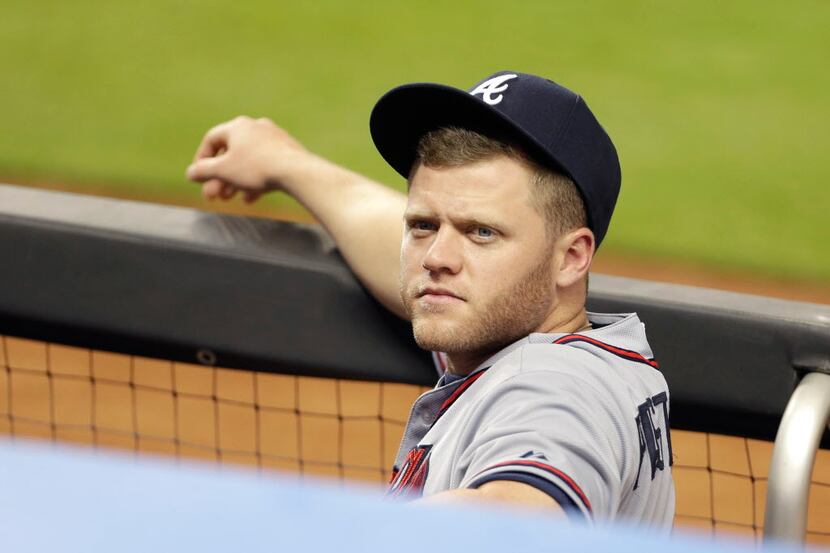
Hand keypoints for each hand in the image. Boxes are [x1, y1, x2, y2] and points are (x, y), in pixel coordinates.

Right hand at [186, 116, 309, 202]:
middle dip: (220, 177)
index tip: (199, 176)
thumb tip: (190, 173)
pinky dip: (255, 181)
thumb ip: (203, 172)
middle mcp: (256, 127)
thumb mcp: (223, 171)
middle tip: (214, 196)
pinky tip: (251, 198)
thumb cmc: (257, 168)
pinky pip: (266, 166)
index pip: (212, 139)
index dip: (202, 159)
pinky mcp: (288, 152)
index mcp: (238, 126)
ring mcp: (274, 139)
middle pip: (231, 154)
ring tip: (231, 198)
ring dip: (236, 181)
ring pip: (248, 162)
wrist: (297, 172)